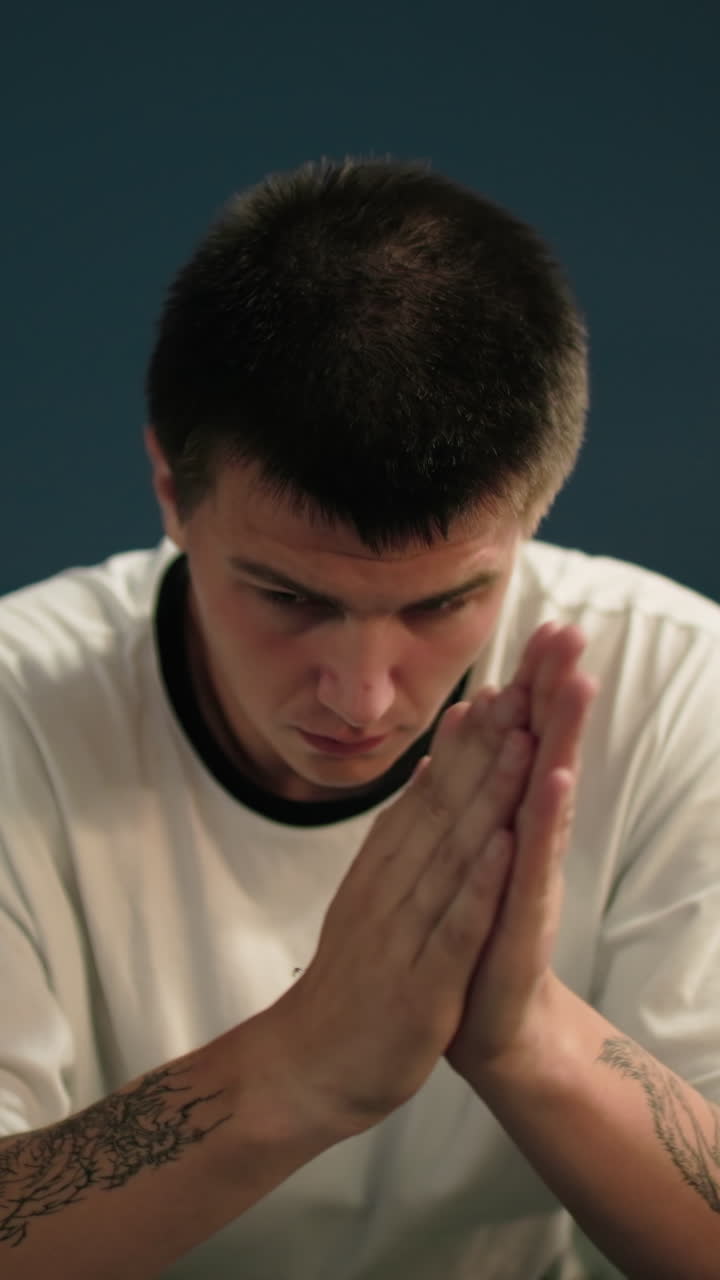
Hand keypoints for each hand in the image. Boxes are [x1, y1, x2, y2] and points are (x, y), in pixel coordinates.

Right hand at [267, 682, 536, 1140]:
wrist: (306, 1067)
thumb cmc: (350, 982)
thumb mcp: (371, 896)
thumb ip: (400, 835)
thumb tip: (431, 769)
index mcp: (385, 869)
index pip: (430, 793)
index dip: (468, 741)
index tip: (501, 688)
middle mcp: (392, 889)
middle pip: (445, 808)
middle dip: (487, 748)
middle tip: (519, 689)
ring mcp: (404, 934)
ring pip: (453, 854)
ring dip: (489, 797)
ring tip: (523, 743)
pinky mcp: (420, 984)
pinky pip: (453, 927)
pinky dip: (479, 885)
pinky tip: (504, 844)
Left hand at [446, 623, 596, 1084]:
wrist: (489, 1028)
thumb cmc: (477, 934)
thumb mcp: (472, 855)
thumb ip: (476, 793)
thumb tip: (473, 731)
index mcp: (507, 821)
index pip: (522, 741)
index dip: (533, 685)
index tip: (544, 625)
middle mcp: (526, 842)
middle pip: (544, 754)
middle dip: (556, 693)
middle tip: (572, 631)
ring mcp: (530, 877)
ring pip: (547, 797)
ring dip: (562, 739)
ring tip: (578, 684)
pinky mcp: (525, 919)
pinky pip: (534, 862)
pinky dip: (544, 822)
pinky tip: (556, 781)